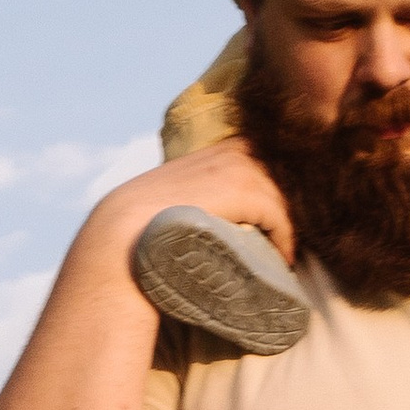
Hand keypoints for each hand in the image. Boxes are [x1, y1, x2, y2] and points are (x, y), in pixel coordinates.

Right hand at [95, 142, 294, 270]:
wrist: (123, 235)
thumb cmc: (144, 227)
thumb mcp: (176, 197)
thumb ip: (203, 194)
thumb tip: (220, 214)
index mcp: (213, 151)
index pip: (261, 159)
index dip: (273, 187)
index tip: (275, 218)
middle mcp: (226, 152)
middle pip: (278, 177)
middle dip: (285, 206)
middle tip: (284, 238)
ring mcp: (234, 168)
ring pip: (280, 197)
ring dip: (284, 225)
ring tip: (281, 251)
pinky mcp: (242, 190)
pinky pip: (279, 215)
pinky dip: (284, 238)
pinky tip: (282, 258)